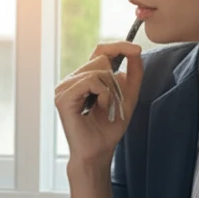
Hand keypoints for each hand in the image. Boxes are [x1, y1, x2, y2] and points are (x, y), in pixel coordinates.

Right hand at [55, 42, 143, 167]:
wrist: (98, 151)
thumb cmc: (109, 128)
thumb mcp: (128, 96)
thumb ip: (134, 72)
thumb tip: (135, 49)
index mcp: (83, 78)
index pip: (99, 50)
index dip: (118, 46)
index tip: (136, 50)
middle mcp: (71, 80)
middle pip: (101, 60)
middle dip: (115, 80)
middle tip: (113, 101)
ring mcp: (64, 88)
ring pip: (97, 70)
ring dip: (110, 90)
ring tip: (105, 107)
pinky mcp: (63, 98)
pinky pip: (91, 82)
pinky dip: (103, 95)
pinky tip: (100, 107)